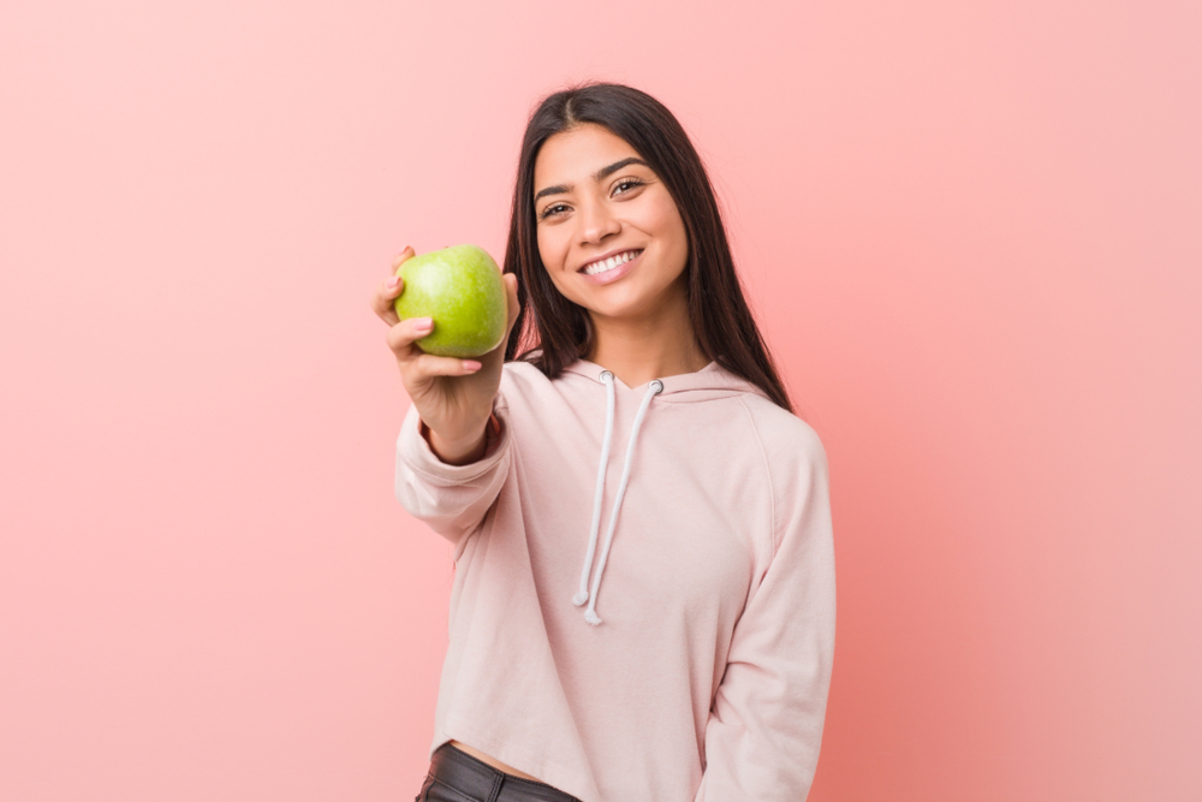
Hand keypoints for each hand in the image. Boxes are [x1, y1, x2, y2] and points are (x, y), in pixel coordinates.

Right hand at [371, 246, 519, 463]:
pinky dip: (450, 364)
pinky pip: (427, 368)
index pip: (405, 285)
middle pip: (383, 307)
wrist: (474, 411)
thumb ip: (502, 310)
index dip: (400, 266)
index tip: (410, 250)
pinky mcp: (413, 382)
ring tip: (431, 323)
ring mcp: (407, 358)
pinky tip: (473, 364)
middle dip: (384, 290)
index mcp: (421, 314)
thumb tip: (509, 277)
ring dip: (410, 327)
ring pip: (395, 338)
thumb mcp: (494, 338)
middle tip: (400, 281)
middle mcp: (408, 334)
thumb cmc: (479, 369)